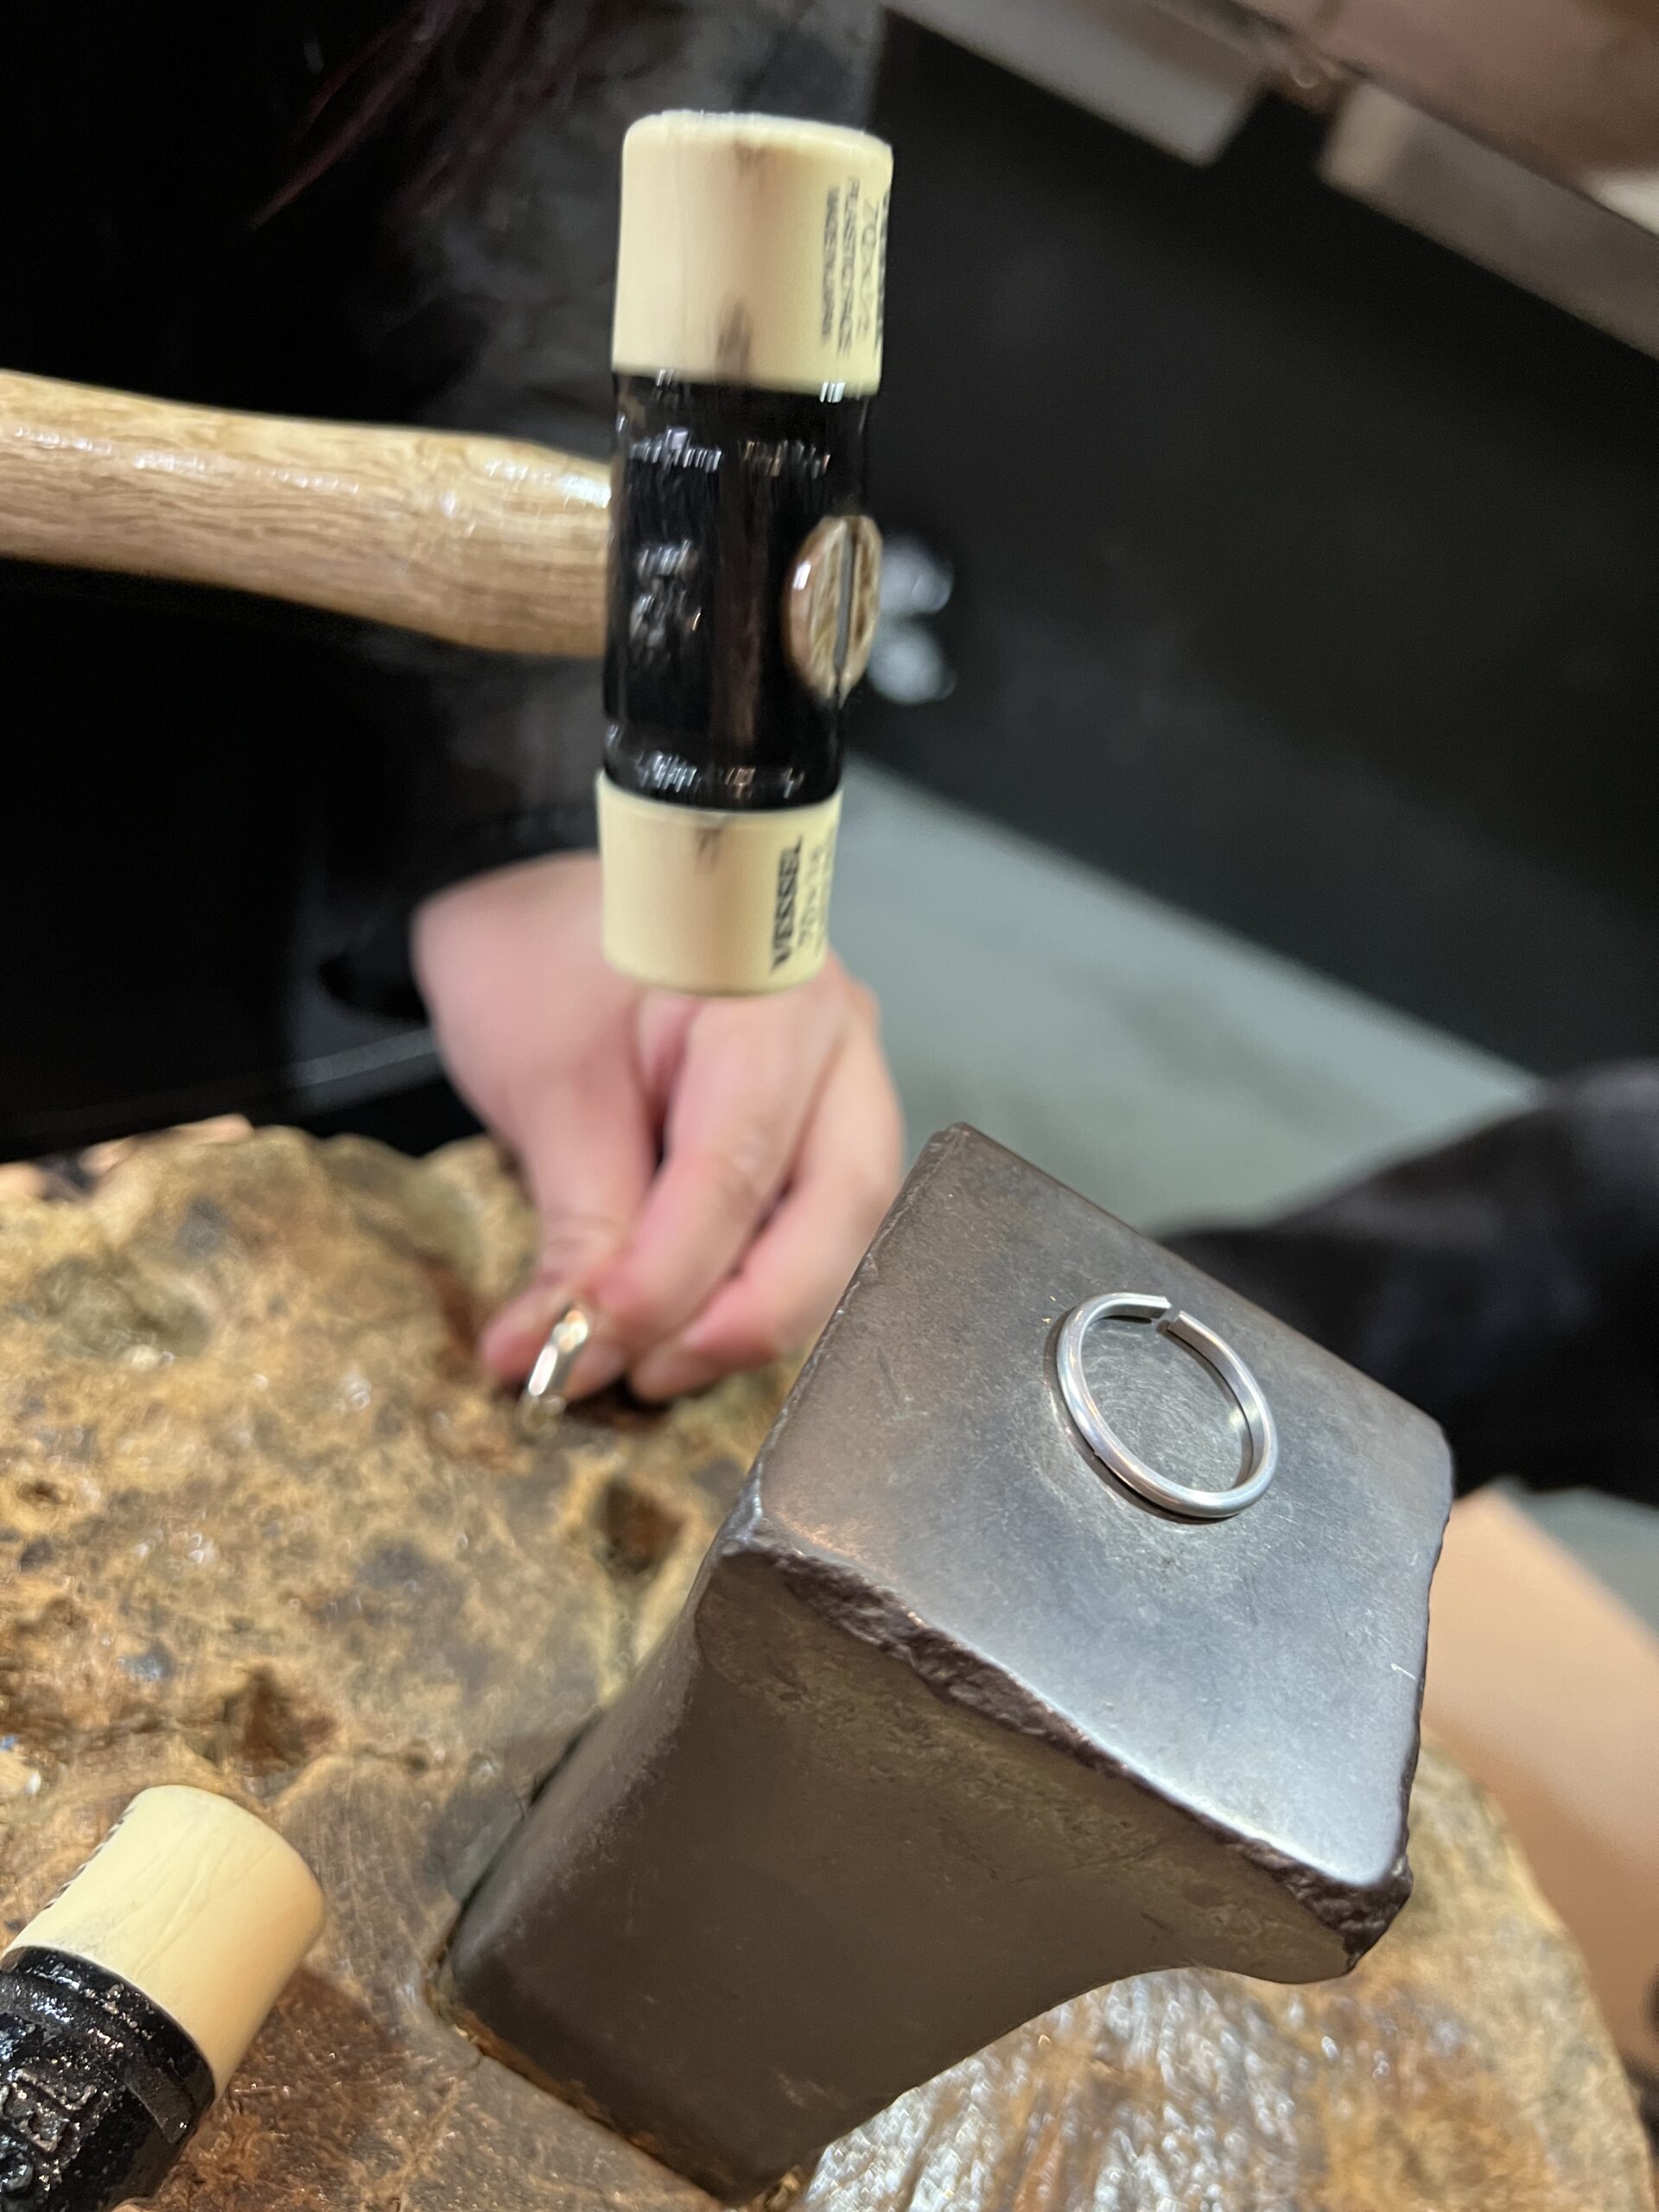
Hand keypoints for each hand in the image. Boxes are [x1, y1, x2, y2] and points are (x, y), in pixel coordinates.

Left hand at [412, 852, 903, 1401]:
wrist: (535, 897)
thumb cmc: (542, 957)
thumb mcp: (544, 1086)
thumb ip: (576, 1226)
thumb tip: (557, 1355)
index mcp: (770, 999)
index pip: (736, 1169)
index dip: (667, 1278)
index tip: (582, 1344)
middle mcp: (836, 1042)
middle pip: (837, 1212)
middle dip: (746, 1314)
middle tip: (644, 1375)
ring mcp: (841, 1086)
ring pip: (841, 1233)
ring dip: (753, 1314)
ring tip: (650, 1362)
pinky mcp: (818, 1129)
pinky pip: (813, 1227)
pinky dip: (752, 1287)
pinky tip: (684, 1327)